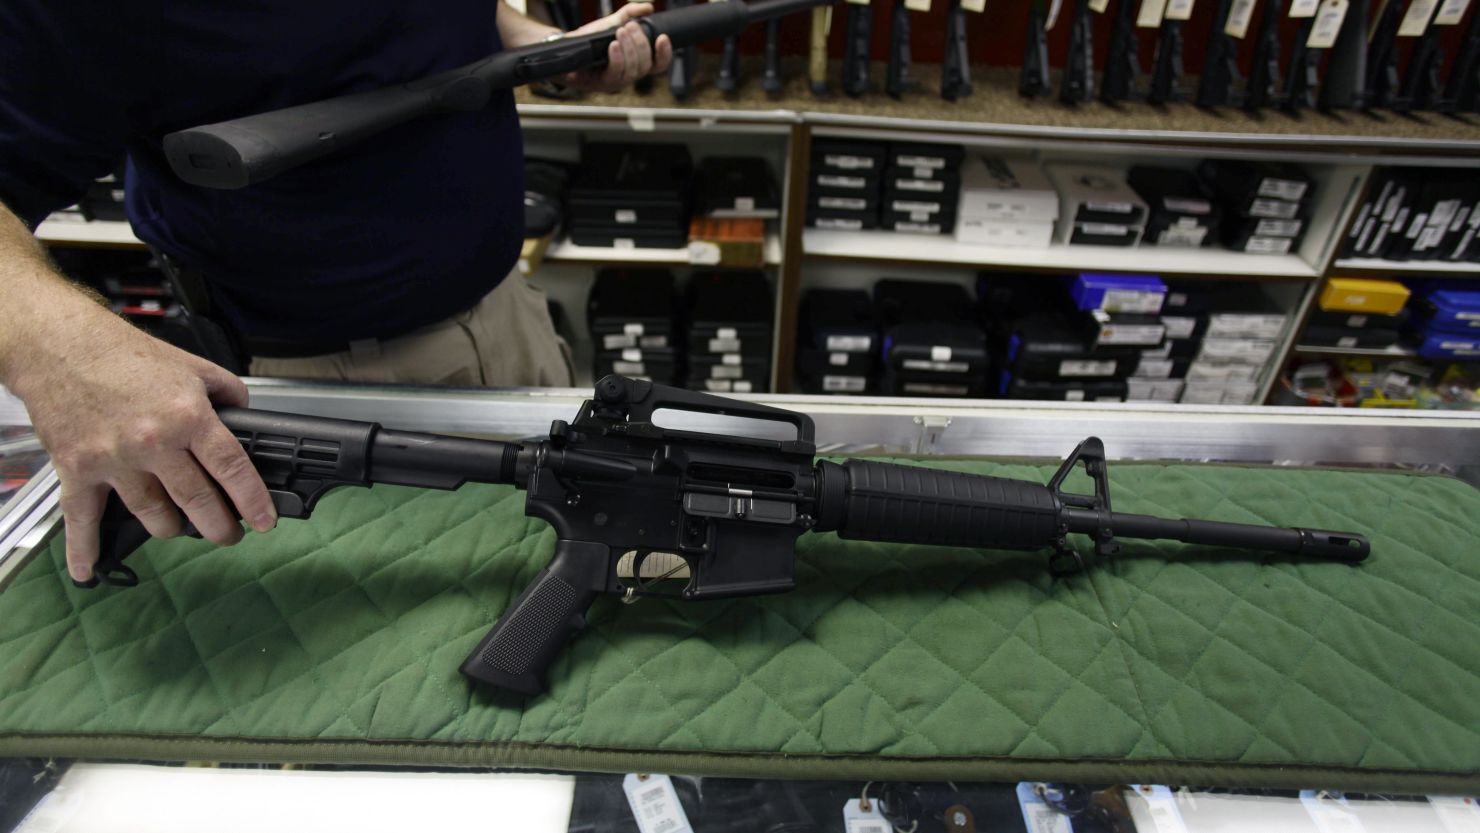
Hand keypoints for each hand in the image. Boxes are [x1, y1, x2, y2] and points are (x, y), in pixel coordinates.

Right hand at [12, 310, 275, 583]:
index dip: (253, 500)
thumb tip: (246, 416)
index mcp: (188, 417)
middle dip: (218, 525)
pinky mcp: (78, 469)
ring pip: (153, 514)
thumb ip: (226, 392)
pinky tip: (90, 571)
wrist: (60, 346)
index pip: (232, 467)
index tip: (263, 521)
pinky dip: (84, 548)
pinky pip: (83, 518)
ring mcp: (115, 460)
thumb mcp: (191, 365)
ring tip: (181, 529)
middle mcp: (154, 443)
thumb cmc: (123, 353)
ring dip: (171, 528)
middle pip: (196, 500)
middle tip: (229, 534)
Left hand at [564, 3, 672, 92]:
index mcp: (636, 63)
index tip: (663, 37)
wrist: (566, 48)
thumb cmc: (591, 40)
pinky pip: (615, 73)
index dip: (665, 53)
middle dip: (641, 43)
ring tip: (621, 31)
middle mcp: (629, 74)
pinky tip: (613, 44)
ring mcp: (616, 81)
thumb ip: (630, 14)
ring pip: (633, 69)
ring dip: (630, 48)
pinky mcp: (601, 83)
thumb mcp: (612, 23)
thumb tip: (648, 8)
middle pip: (646, 65)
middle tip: (630, 26)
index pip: (658, 64)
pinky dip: (617, 57)